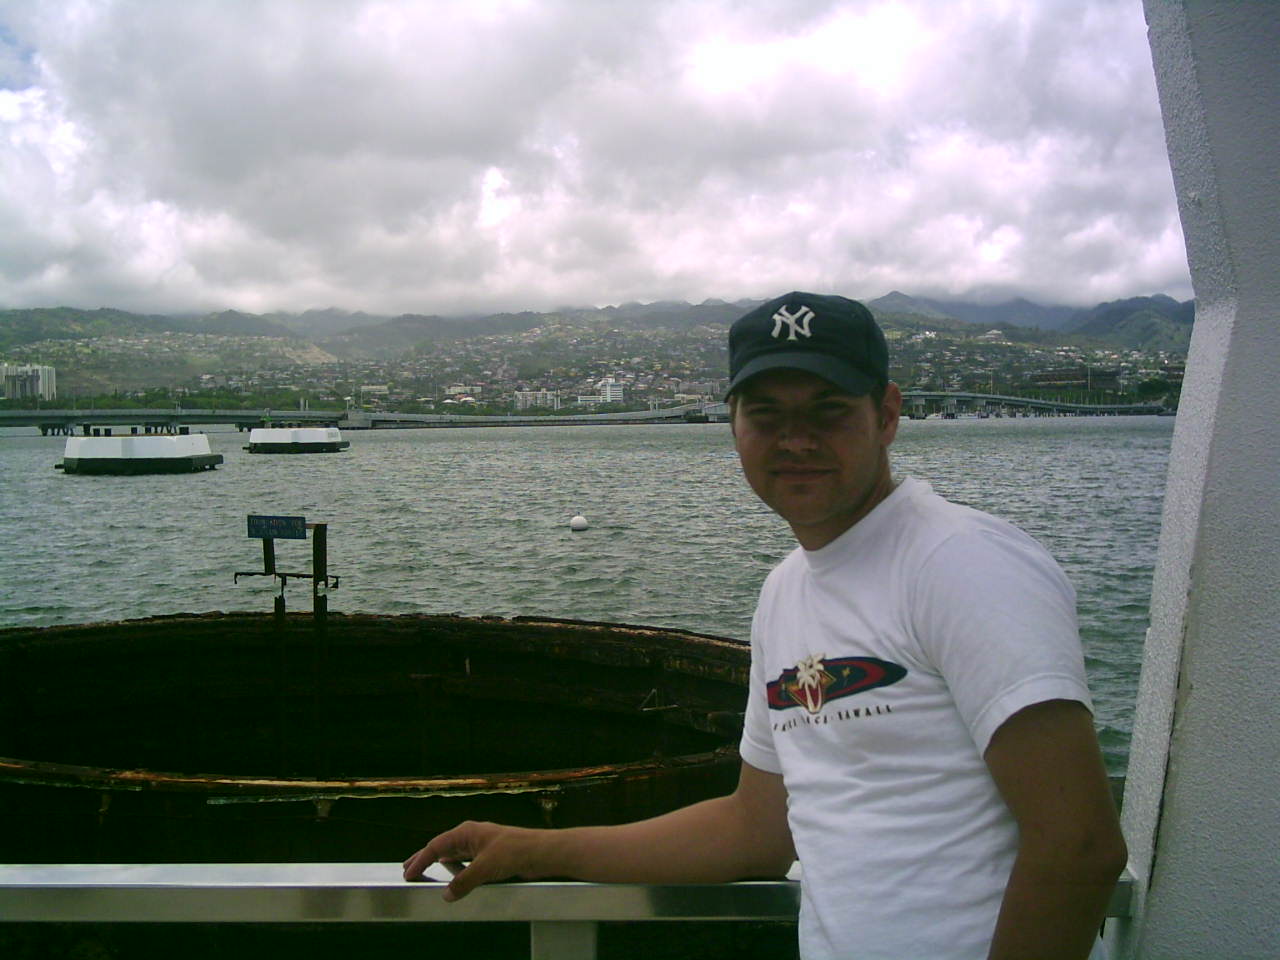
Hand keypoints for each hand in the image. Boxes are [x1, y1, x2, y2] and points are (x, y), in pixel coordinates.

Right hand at [402, 821, 551, 900]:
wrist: (540, 852)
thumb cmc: (515, 850)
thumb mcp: (484, 868)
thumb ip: (463, 882)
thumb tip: (447, 894)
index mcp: (467, 832)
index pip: (436, 846)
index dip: (420, 860)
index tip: (408, 872)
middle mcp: (471, 836)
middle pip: (442, 847)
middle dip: (424, 858)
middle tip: (408, 868)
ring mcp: (481, 845)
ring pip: (454, 855)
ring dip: (439, 864)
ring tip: (425, 872)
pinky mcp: (490, 856)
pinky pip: (465, 862)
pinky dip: (455, 870)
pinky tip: (453, 877)